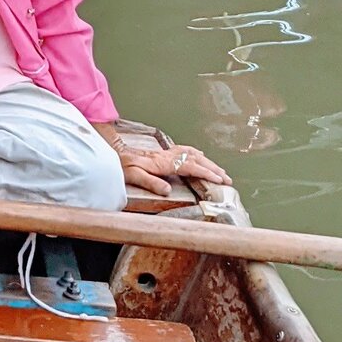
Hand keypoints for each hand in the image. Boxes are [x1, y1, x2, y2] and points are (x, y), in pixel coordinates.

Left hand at [105, 132, 230, 199]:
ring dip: (207, 161)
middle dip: (213, 168)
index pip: (190, 166)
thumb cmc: (123, 166)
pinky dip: (196, 153)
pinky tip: (200, 155)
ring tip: (220, 170)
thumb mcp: (133, 176)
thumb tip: (168, 190)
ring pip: (191, 154)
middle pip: (195, 159)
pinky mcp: (163, 153)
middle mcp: (167, 156)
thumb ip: (151, 183)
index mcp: (163, 162)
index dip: (206, 173)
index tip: (220, 180)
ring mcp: (166, 153)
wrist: (113, 152)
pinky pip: (184, 150)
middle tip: (228, 178)